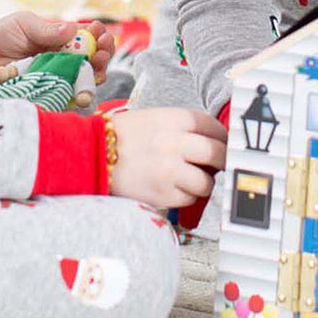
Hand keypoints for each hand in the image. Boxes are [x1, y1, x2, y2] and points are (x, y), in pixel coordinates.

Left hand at [0, 12, 115, 84]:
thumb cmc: (4, 34)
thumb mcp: (25, 24)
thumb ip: (47, 30)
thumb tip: (73, 30)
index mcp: (61, 38)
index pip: (89, 37)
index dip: (100, 37)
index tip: (101, 36)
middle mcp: (63, 57)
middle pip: (92, 59)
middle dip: (103, 57)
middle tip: (102, 55)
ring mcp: (57, 74)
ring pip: (84, 79)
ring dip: (96, 77)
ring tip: (98, 74)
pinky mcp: (48, 91)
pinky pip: (67, 95)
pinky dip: (78, 96)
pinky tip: (84, 94)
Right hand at [109, 108, 226, 208]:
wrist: (95, 153)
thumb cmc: (126, 136)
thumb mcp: (156, 118)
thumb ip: (185, 127)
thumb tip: (214, 143)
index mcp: (175, 119)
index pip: (214, 127)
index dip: (222, 138)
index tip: (223, 144)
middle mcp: (176, 143)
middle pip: (218, 154)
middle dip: (222, 161)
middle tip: (217, 165)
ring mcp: (170, 170)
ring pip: (206, 182)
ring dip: (202, 182)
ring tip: (189, 178)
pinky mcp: (163, 193)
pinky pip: (188, 198)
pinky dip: (185, 195)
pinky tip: (172, 186)